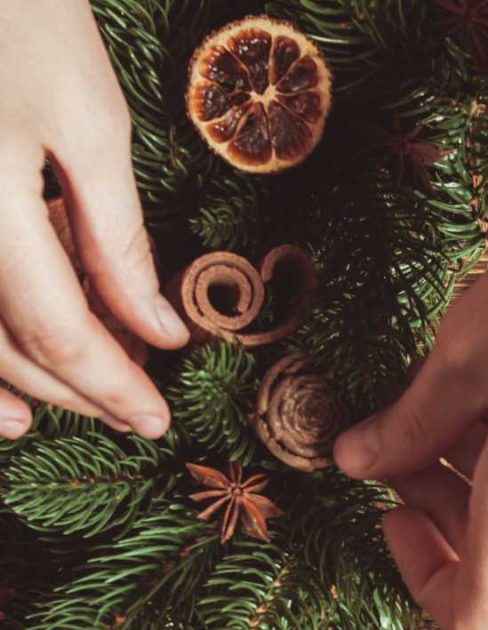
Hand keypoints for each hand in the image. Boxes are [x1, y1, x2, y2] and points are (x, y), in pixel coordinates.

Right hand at [0, 0, 187, 438]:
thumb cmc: (18, 10)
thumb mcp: (90, 121)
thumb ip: (119, 241)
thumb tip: (160, 330)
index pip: (57, 330)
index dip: (110, 383)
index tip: (156, 419)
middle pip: (1, 344)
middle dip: (72, 389)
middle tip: (131, 413)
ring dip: (14, 382)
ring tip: (61, 413)